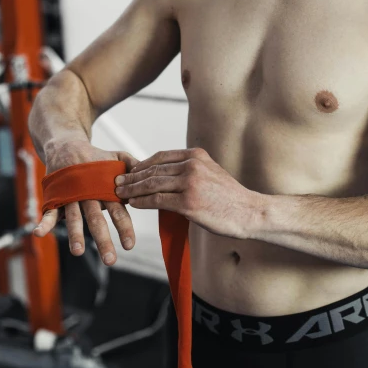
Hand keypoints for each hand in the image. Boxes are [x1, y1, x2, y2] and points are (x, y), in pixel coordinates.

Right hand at [34, 138, 138, 265]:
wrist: (67, 145)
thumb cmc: (96, 157)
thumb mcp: (117, 158)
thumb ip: (134, 167)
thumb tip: (153, 174)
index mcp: (106, 189)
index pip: (118, 211)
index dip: (124, 228)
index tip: (130, 245)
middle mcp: (89, 195)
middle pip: (96, 219)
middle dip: (103, 240)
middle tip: (110, 259)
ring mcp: (71, 196)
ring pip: (74, 218)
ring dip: (75, 235)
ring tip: (78, 252)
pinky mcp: (56, 197)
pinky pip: (49, 211)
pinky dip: (44, 222)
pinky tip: (39, 233)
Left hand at [115, 147, 260, 239]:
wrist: (249, 212)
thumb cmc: (230, 197)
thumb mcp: (211, 173)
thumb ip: (190, 169)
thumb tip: (165, 174)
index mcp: (197, 155)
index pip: (161, 156)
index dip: (142, 164)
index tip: (130, 171)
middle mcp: (192, 165)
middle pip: (154, 169)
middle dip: (133, 176)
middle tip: (117, 182)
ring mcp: (190, 183)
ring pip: (152, 183)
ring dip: (132, 189)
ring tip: (120, 193)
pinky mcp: (189, 202)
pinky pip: (157, 200)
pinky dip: (142, 202)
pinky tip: (133, 204)